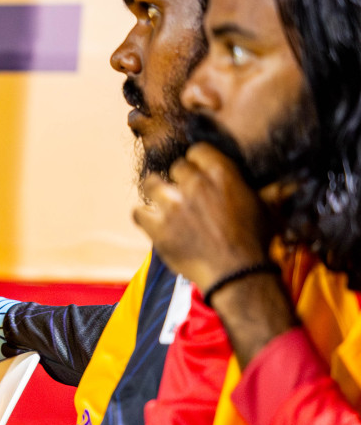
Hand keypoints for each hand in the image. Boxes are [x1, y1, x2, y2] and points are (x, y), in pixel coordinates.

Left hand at [133, 143, 270, 292]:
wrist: (238, 274)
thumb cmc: (255, 242)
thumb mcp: (267, 208)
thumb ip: (268, 190)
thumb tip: (286, 184)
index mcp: (222, 173)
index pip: (197, 150)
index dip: (197, 161)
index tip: (198, 171)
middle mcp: (195, 184)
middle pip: (176, 168)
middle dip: (180, 179)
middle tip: (185, 193)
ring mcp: (173, 205)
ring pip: (152, 184)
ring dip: (157, 191)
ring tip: (164, 200)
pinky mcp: (158, 227)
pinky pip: (138, 211)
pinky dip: (144, 214)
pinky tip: (153, 219)